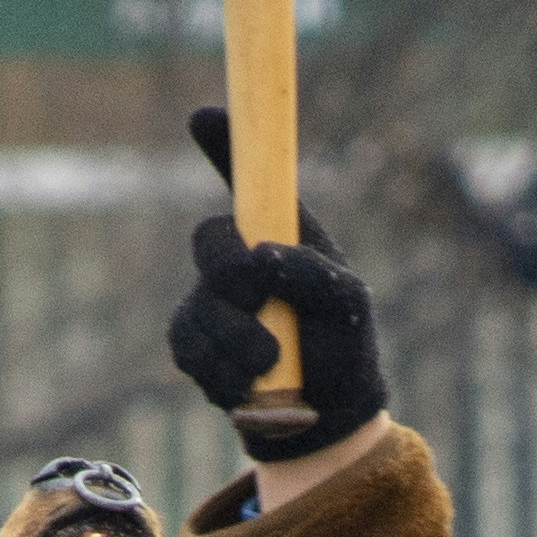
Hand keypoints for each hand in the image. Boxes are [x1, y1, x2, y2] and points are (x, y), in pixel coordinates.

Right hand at [172, 108, 392, 464]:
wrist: (323, 420)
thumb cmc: (344, 350)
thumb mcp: (348, 305)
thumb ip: (311, 273)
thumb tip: (259, 256)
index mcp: (283, 234)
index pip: (249, 178)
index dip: (225, 142)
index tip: (204, 115)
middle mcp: (241, 258)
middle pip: (208, 238)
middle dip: (233, 276)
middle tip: (263, 306)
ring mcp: (210, 299)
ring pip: (198, 305)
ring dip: (239, 342)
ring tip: (273, 366)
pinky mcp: (191, 342)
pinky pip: (188, 346)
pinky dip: (221, 372)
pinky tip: (247, 387)